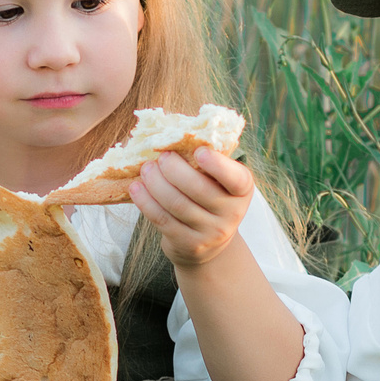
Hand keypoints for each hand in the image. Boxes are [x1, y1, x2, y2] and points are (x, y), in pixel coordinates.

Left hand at [129, 148, 254, 268]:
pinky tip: (136, 188)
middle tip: (161, 156)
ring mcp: (210, 232)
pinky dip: (146, 201)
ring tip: (146, 169)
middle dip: (174, 169)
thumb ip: (208, 163)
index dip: (217, 165)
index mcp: (242, 190)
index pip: (236, 179)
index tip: (198, 151)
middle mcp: (231, 213)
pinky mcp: (188, 244)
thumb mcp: (220, 182)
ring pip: (177, 204)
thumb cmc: (210, 198)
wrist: (210, 244)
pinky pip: (162, 219)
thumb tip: (173, 136)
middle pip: (198, 189)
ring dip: (155, 183)